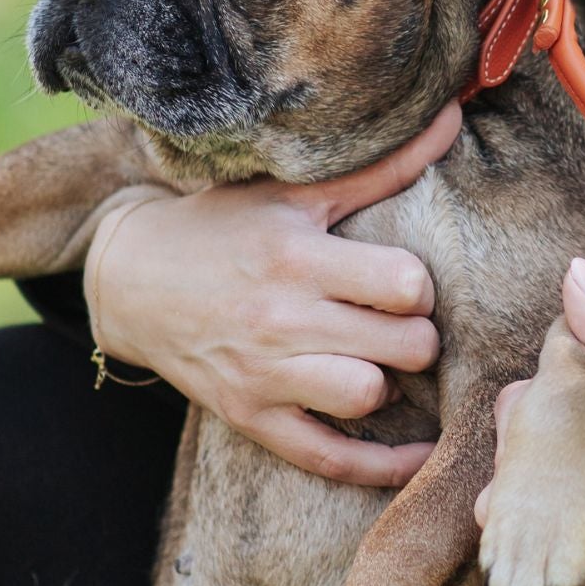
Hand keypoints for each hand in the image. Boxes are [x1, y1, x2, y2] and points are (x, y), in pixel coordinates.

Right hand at [86, 105, 459, 485]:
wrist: (132, 279)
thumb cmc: (224, 226)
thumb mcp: (295, 191)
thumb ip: (381, 167)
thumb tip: (452, 119)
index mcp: (298, 257)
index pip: (403, 283)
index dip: (418, 285)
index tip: (405, 281)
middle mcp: (282, 320)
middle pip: (400, 346)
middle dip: (418, 336)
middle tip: (401, 324)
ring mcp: (264, 376)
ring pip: (366, 397)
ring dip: (389, 383)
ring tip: (378, 361)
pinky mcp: (251, 418)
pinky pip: (330, 459)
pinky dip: (381, 466)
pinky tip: (416, 452)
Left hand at [475, 260, 584, 585]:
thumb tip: (572, 270)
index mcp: (533, 447)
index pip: (531, 389)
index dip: (573, 392)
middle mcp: (502, 507)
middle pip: (517, 446)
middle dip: (557, 442)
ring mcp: (505, 567)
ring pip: (513, 503)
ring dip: (548, 494)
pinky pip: (521, 560)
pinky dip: (550, 547)